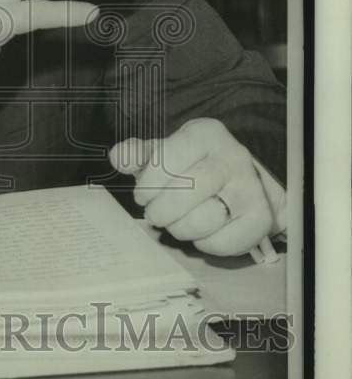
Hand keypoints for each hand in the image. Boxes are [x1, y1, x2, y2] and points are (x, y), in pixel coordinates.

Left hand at [109, 118, 281, 255]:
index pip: (169, 158)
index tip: (143, 195)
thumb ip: (137, 155)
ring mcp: (250, 187)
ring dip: (181, 229)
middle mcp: (233, 156)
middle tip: (155, 215)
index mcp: (205, 134)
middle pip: (188, 190)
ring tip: (176, 223)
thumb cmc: (190, 167)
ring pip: (205, 219)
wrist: (237, 183)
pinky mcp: (260, 218)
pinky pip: (224, 242)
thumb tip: (118, 157)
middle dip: (162, 210)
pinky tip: (200, 233)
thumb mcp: (163, 153)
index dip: (148, 183)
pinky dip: (205, 244)